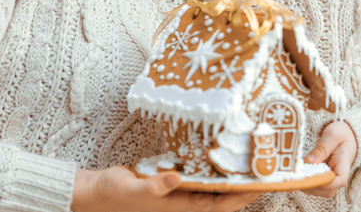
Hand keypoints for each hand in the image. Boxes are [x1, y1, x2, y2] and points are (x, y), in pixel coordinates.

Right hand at [73, 166, 259, 211]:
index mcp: (179, 207)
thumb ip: (154, 186)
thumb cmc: (114, 194)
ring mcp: (180, 192)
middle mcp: (184, 201)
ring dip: (231, 176)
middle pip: (222, 197)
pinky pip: (200, 176)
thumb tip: (176, 178)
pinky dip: (213, 167)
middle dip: (244, 185)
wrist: (96, 192)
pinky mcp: (174, 180)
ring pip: (213, 187)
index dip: (240, 197)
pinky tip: (221, 153)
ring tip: (250, 158)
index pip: (218, 206)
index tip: (259, 184)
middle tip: (264, 167)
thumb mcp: (132, 189)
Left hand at [302, 121, 357, 197]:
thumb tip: (308, 162)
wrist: (345, 133)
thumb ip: (322, 148)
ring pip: (319, 190)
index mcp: (344, 164)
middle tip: (297, 175)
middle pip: (327, 190)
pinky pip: (314, 184)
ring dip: (306, 185)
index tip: (311, 176)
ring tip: (295, 174)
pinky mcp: (323, 176)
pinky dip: (305, 181)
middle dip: (311, 185)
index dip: (326, 183)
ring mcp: (330, 178)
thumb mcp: (333, 135)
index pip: (340, 181)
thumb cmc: (341, 133)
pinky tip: (297, 173)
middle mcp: (338, 175)